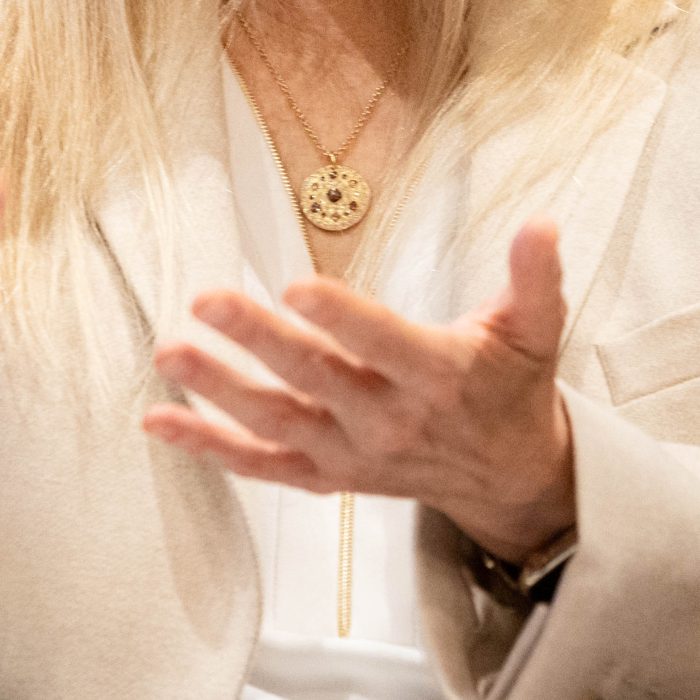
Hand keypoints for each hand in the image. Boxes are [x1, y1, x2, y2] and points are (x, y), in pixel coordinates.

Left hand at [142, 218, 575, 561]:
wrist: (509, 478)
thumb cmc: (512, 388)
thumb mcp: (537, 330)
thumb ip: (536, 276)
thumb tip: (540, 222)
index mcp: (437, 377)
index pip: (383, 344)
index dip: (341, 317)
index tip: (297, 286)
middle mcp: (389, 421)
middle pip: (314, 378)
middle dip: (258, 339)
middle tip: (206, 300)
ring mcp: (352, 454)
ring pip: (276, 423)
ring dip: (217, 391)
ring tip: (170, 353)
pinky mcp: (327, 475)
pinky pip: (260, 466)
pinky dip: (209, 447)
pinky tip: (159, 421)